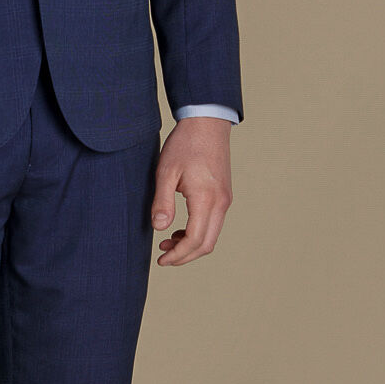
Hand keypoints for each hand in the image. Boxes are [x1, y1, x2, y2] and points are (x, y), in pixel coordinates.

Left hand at [151, 115, 232, 264]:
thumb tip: (159, 228)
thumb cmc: (185, 145)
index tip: (161, 260)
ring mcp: (225, 200)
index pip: (195, 240)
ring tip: (167, 242)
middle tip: (164, 257)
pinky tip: (180, 229)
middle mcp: (221, 203)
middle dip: (185, 256)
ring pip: (211, 235)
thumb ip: (162, 202)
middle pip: (207, 244)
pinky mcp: (224, 195)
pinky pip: (213, 223)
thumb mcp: (166, 172)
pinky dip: (198, 232)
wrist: (207, 123)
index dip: (178, 255)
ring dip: (191, 244)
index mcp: (206, 199)